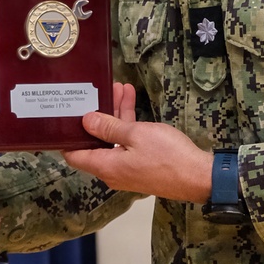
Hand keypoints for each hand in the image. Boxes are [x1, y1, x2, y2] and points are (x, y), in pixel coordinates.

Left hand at [62, 82, 212, 202]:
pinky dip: (128, 123)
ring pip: (114, 138)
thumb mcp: (135, 135)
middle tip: (96, 91)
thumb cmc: (168, 156)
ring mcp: (128, 168)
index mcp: (106, 166)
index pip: (74, 155)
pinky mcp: (142, 164)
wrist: (200, 176)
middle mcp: (113, 170)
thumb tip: (86, 121)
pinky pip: (128, 143)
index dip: (66, 137)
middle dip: (96, 115)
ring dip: (116, 114)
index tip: (64, 117)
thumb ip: (108, 127)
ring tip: (118, 87)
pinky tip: (131, 99)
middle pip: (96, 142)